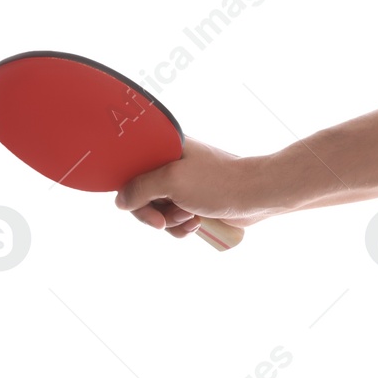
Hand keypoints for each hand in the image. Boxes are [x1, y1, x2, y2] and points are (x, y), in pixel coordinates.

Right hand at [114, 138, 272, 238]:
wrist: (257, 195)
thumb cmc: (218, 182)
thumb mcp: (172, 181)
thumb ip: (140, 189)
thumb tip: (120, 201)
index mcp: (165, 149)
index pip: (131, 171)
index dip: (130, 192)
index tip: (138, 206)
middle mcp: (172, 165)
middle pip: (141, 196)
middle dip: (153, 213)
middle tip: (165, 220)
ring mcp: (184, 185)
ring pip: (158, 212)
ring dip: (171, 222)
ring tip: (192, 217)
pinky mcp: (194, 202)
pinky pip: (174, 221)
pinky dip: (183, 227)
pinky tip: (199, 224)